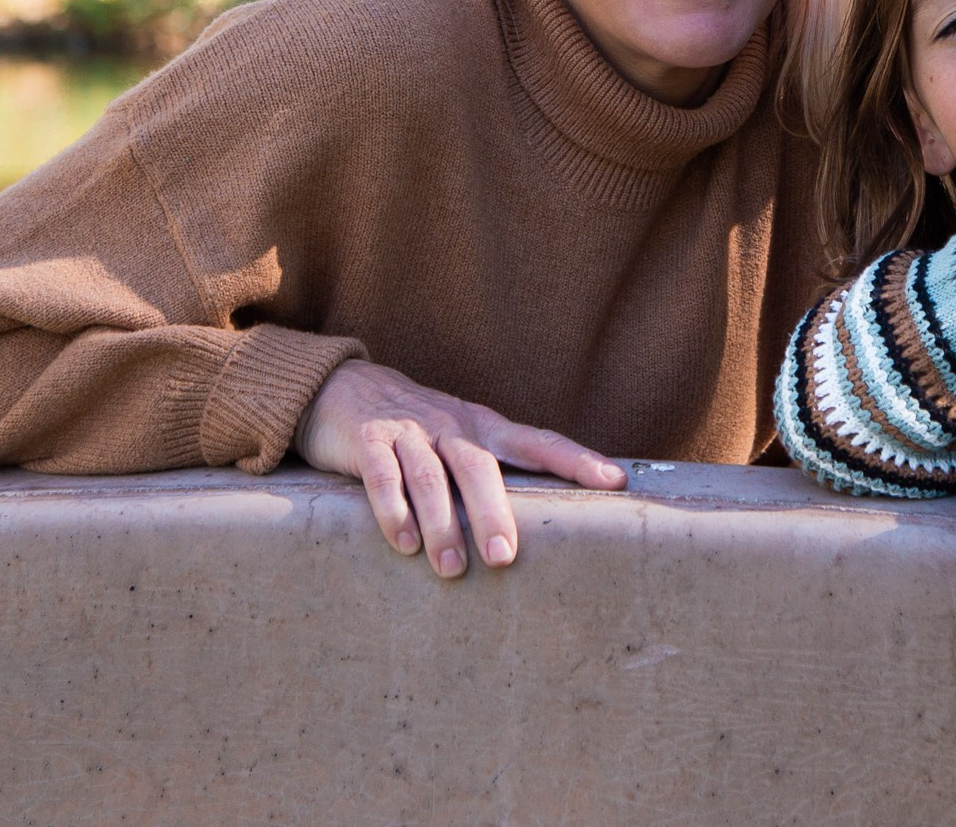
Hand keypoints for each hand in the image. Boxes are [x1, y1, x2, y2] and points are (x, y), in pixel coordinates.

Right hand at [293, 359, 626, 571]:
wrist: (341, 387)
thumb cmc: (418, 428)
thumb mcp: (461, 437)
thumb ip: (494, 470)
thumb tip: (545, 523)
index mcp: (484, 427)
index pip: (538, 442)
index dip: (576, 459)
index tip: (614, 480)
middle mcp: (451, 427)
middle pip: (479, 466)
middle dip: (493, 512)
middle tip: (504, 557)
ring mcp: (408, 431)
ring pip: (430, 477)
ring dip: (442, 524)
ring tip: (452, 568)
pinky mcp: (367, 440)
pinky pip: (382, 476)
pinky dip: (393, 510)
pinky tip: (404, 543)